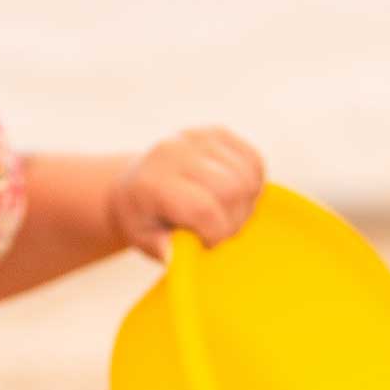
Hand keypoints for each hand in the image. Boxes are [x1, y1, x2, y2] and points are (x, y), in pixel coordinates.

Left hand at [109, 127, 266, 258]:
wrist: (134, 181)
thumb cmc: (142, 216)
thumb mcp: (141, 237)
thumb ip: (160, 248)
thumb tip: (175, 257)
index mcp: (153, 181)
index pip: (203, 209)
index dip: (215, 233)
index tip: (205, 242)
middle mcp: (175, 152)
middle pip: (232, 190)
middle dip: (233, 220)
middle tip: (217, 230)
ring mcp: (198, 137)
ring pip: (247, 177)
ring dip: (245, 205)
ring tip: (224, 214)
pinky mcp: (218, 133)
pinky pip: (254, 161)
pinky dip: (253, 185)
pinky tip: (234, 197)